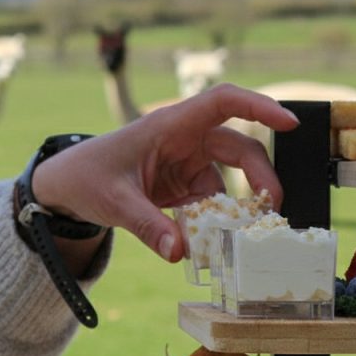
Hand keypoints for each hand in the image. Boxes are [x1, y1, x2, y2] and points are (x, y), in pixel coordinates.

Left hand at [31, 83, 299, 261]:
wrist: (66, 186)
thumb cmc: (87, 177)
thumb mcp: (114, 202)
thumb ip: (147, 226)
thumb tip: (179, 253)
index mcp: (169, 126)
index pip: (221, 102)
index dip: (258, 106)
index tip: (289, 123)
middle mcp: (184, 139)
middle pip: (237, 147)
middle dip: (260, 176)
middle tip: (273, 208)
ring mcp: (186, 163)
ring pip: (228, 180)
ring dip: (238, 207)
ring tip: (243, 237)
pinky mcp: (183, 185)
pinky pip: (211, 202)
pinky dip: (215, 222)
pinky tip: (211, 243)